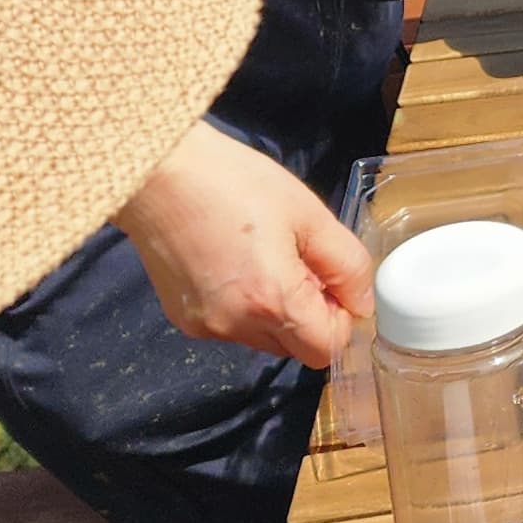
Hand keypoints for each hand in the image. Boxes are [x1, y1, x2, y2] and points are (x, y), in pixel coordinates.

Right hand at [118, 124, 374, 366]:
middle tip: (300, 262)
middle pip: (295, 348)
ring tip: (265, 257)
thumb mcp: (308, 214)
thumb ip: (346, 265)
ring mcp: (205, 327)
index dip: (341, 318)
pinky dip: (245, 307)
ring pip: (264, 339)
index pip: (326, 348)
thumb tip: (362, 303)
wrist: (159, 173)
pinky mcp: (184, 319)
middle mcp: (236, 326)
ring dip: (277, 312)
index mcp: (272, 301)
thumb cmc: (235, 183)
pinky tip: (235, 263)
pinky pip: (232, 327)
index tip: (333, 281)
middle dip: (310, 315)